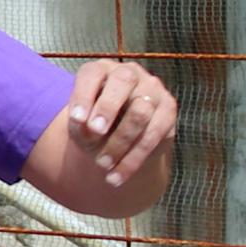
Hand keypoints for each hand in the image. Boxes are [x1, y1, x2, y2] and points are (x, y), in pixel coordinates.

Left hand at [60, 58, 177, 188]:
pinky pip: (154, 134)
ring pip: (141, 111)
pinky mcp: (168, 109)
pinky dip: (134, 158)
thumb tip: (88, 127)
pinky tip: (118, 176)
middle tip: (95, 131)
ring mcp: (153, 89)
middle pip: (124, 81)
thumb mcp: (81, 128)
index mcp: (102, 70)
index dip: (85, 94)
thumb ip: (81, 125)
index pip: (93, 74)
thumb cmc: (94, 128)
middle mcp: (130, 73)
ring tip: (102, 164)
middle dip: (108, 107)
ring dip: (120, 141)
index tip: (77, 120)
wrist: (119, 145)